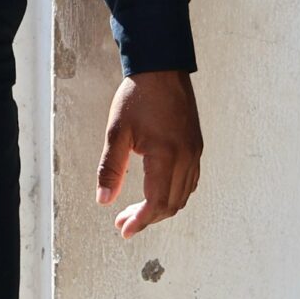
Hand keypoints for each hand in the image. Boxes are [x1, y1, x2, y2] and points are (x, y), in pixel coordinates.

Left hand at [96, 69, 203, 237]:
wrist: (162, 68)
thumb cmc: (137, 97)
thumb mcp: (117, 132)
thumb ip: (110, 168)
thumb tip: (103, 200)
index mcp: (167, 155)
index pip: (156, 202)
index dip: (140, 221)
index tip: (123, 230)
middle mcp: (187, 157)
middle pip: (171, 205)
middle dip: (147, 219)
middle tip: (122, 223)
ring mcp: (195, 152)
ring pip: (183, 196)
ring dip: (161, 209)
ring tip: (136, 212)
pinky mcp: (196, 146)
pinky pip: (190, 182)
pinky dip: (173, 195)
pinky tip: (156, 193)